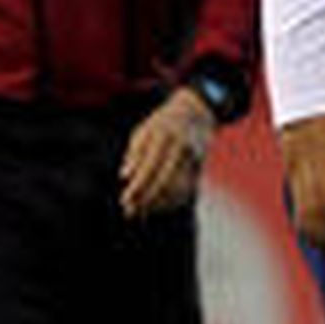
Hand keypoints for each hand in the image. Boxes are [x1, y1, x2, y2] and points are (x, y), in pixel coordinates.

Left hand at [120, 86, 214, 217]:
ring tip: (139, 212)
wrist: (195, 111)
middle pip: (164, 180)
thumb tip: (124, 175)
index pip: (149, 166)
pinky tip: (156, 207)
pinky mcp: (200, 166)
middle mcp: (181, 147)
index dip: (137, 186)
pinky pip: (186, 189)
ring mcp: (194, 157)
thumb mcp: (144, 130)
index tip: (124, 200)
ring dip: (157, 203)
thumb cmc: (162, 122)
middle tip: (130, 211)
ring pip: (176, 188)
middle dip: (146, 199)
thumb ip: (134, 152)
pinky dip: (171, 201)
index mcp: (164, 136)